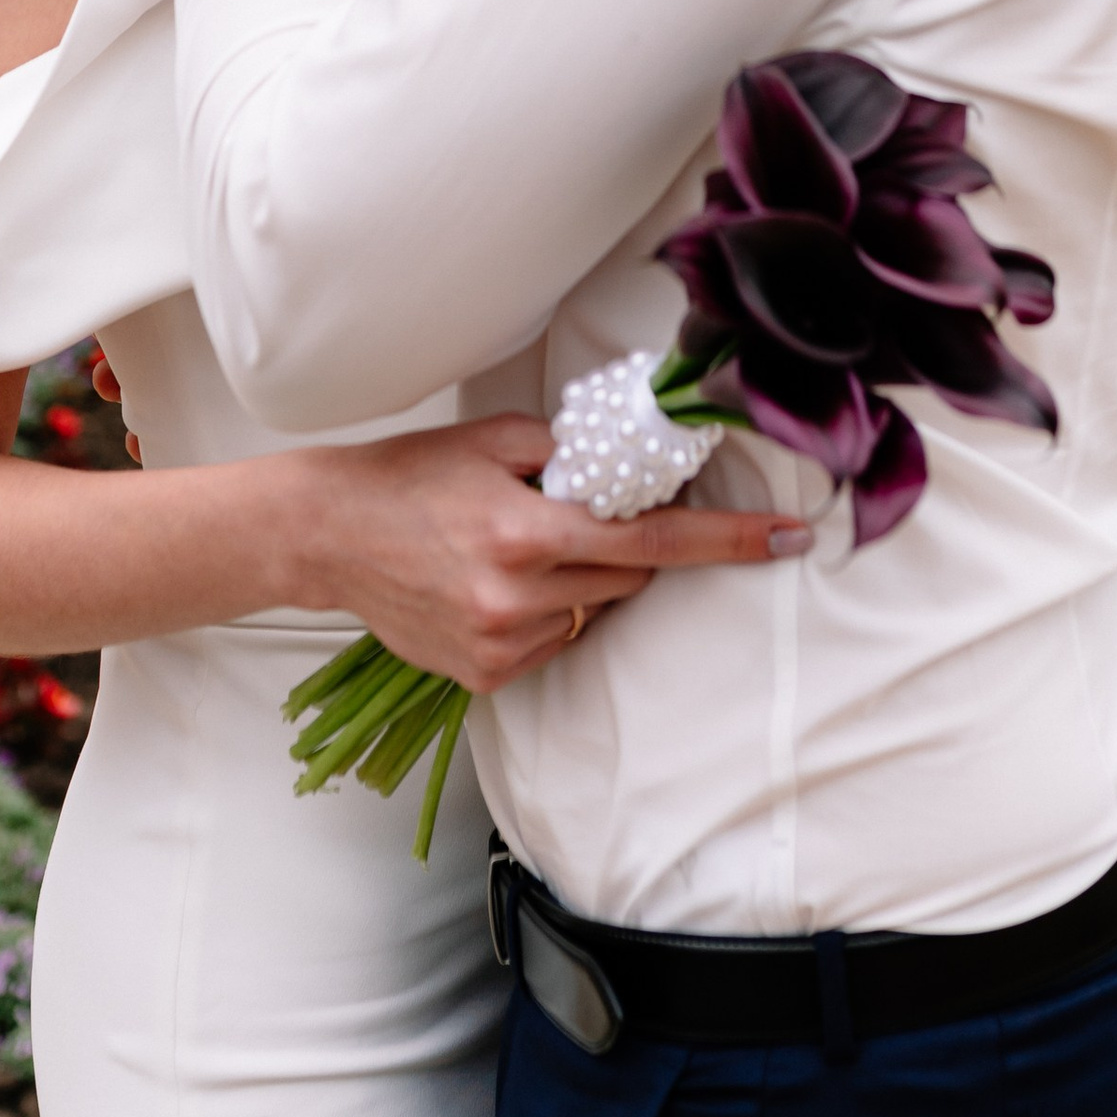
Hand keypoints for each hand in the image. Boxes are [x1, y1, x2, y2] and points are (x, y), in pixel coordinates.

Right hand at [293, 415, 808, 693]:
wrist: (327, 534)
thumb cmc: (410, 475)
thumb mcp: (496, 440)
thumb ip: (574, 454)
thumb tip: (643, 461)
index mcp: (529, 534)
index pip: (656, 540)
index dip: (730, 542)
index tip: (789, 540)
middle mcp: (519, 598)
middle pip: (633, 577)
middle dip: (626, 545)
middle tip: (574, 512)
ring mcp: (502, 645)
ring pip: (595, 611)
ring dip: (583, 579)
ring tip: (516, 546)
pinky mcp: (485, 676)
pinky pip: (556, 641)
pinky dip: (548, 610)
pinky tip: (495, 583)